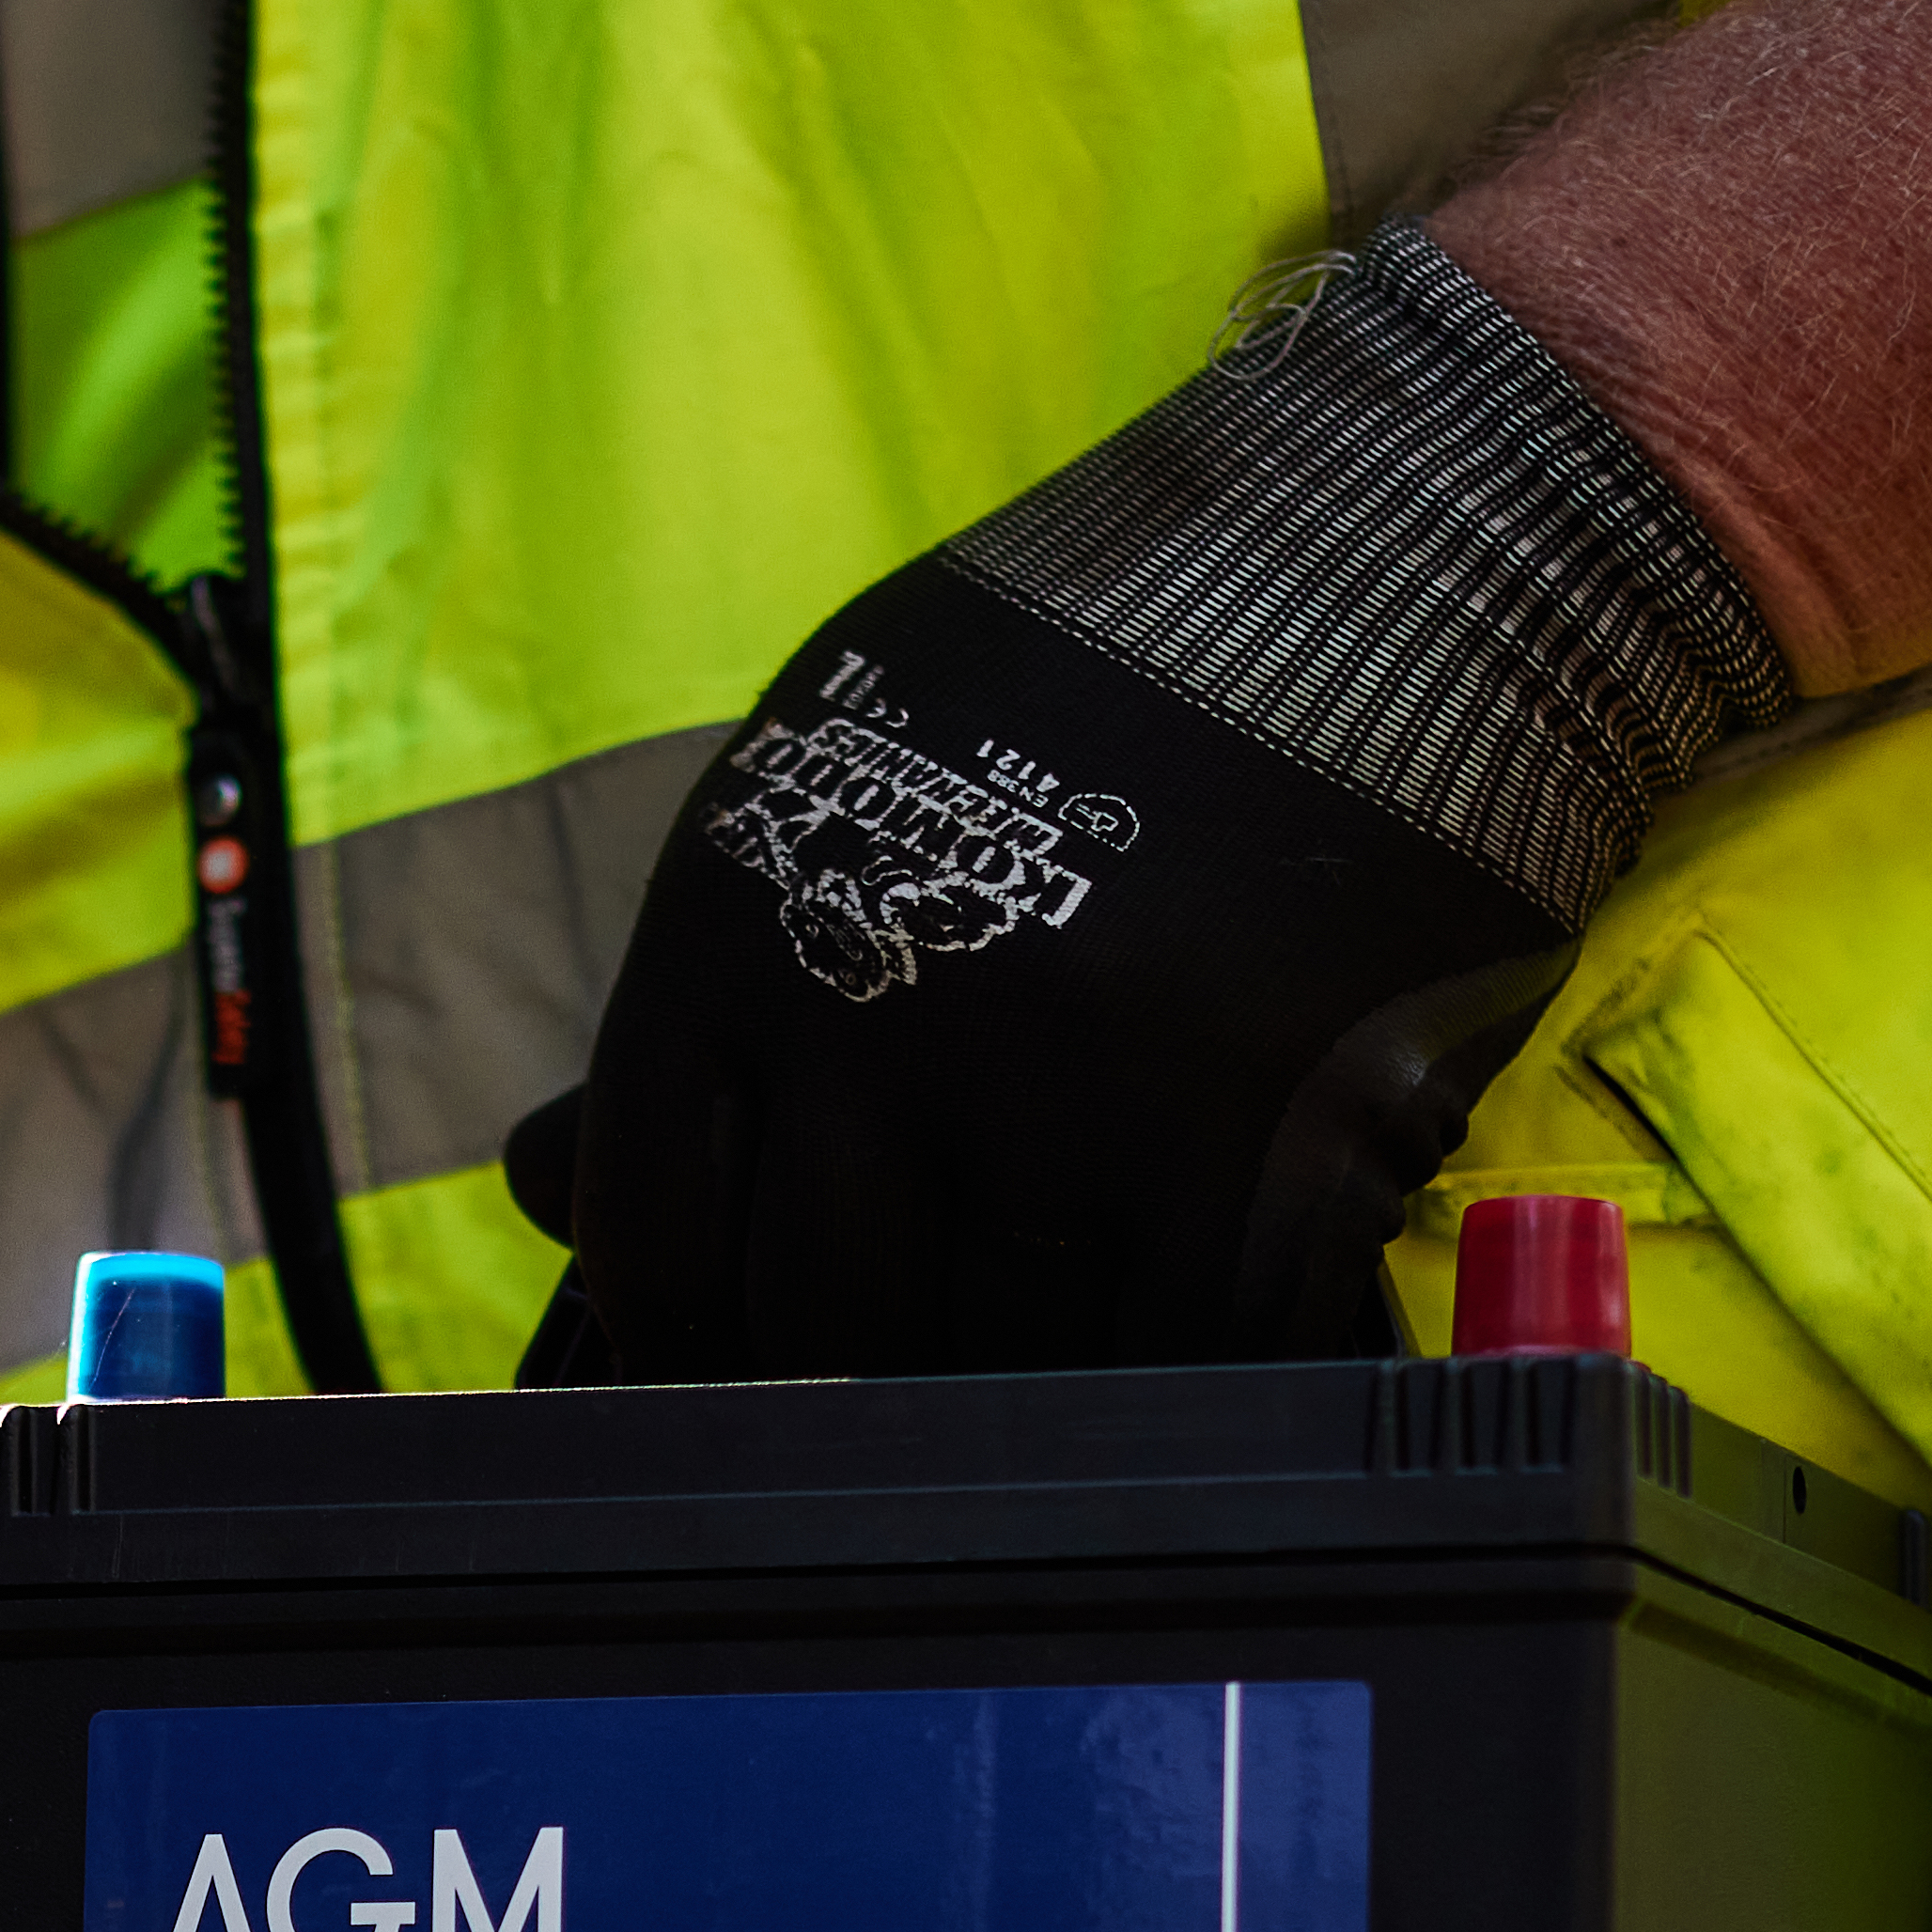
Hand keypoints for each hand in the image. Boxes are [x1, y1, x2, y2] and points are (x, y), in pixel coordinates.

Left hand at [527, 236, 1786, 1389]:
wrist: (1390, 563)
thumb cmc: (1088, 684)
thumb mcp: (834, 789)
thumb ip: (703, 1012)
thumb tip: (540, 1197)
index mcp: (744, 924)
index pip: (653, 1232)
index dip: (687, 1331)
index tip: (743, 1361)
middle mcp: (880, 1018)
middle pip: (815, 1331)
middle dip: (865, 1366)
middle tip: (937, 1341)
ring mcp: (1070, 1104)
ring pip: (1002, 1367)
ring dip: (1039, 1364)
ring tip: (1093, 1274)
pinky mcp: (1256, 1161)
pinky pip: (1183, 1360)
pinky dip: (1192, 1355)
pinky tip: (1213, 1277)